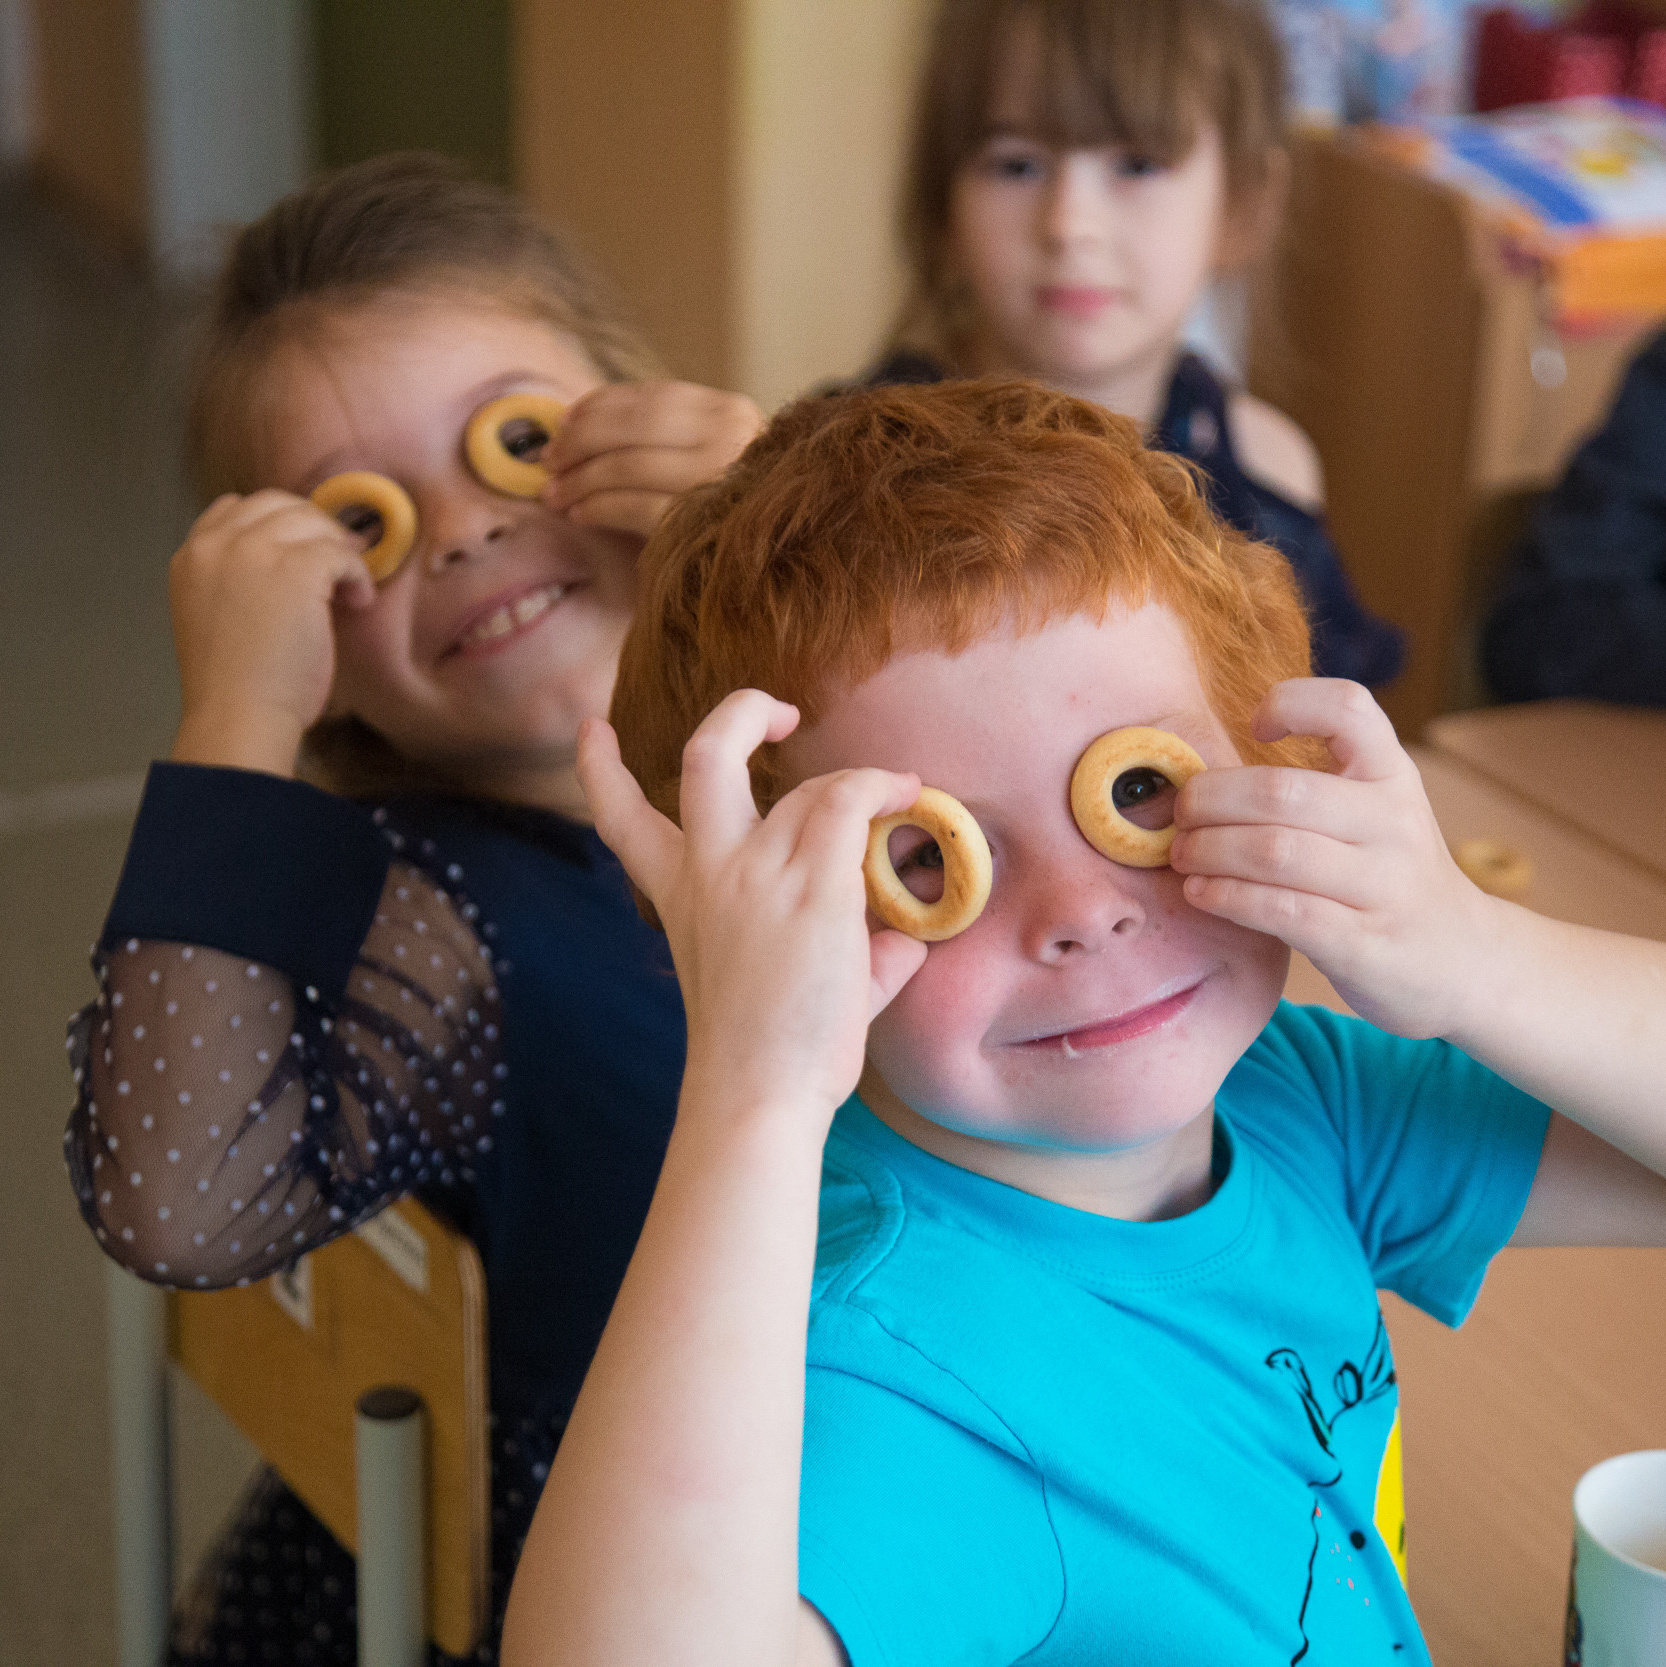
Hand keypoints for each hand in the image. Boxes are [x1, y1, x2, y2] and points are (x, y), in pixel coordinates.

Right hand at [168, 490, 375, 775]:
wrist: (239, 716)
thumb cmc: (235, 686)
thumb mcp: (215, 615)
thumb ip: (236, 580)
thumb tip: (286, 565)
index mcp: (191, 557)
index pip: (236, 508)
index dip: (277, 524)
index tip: (303, 550)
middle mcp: (217, 544)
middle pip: (277, 504)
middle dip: (313, 528)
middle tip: (339, 560)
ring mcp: (255, 551)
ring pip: (312, 521)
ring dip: (338, 550)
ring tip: (349, 586)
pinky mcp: (296, 568)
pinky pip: (341, 552)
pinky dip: (357, 575)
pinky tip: (357, 601)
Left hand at [545, 380, 763, 538]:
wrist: (779, 567)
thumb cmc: (728, 509)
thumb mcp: (706, 456)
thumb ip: (658, 434)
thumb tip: (574, 423)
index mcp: (731, 413)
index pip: (653, 397)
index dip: (598, 406)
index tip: (562, 423)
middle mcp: (732, 440)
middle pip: (636, 426)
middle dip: (582, 441)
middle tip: (548, 462)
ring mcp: (721, 481)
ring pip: (631, 465)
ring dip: (581, 480)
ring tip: (554, 495)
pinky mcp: (705, 522)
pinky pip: (637, 508)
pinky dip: (601, 509)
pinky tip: (581, 515)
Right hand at [577, 692, 927, 1122]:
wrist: (758, 1093)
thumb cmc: (767, 1054)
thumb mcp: (772, 983)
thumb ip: (834, 948)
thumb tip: (901, 940)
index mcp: (680, 894)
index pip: (620, 820)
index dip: (599, 769)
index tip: (590, 730)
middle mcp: (710, 870)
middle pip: (706, 755)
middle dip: (743, 712)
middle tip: (782, 714)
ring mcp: (759, 873)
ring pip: (807, 784)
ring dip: (855, 781)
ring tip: (894, 792)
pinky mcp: (814, 888)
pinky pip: (850, 804)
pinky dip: (882, 789)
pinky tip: (909, 795)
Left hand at [1170, 679, 1495, 1038]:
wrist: (1464, 959)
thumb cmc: (1385, 876)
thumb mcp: (1371, 815)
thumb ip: (1308, 789)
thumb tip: (1196, 778)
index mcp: (1392, 775)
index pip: (1349, 708)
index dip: (1291, 703)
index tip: (1253, 728)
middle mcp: (1395, 822)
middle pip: (1282, 791)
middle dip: (1210, 799)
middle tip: (1180, 814)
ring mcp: (1385, 884)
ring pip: (1274, 852)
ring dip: (1209, 850)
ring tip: (1182, 855)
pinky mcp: (1365, 943)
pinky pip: (1281, 910)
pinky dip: (1227, 897)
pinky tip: (1201, 892)